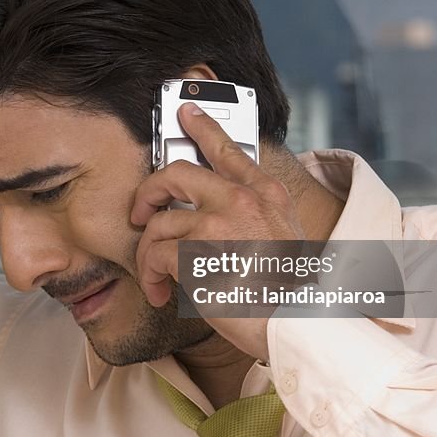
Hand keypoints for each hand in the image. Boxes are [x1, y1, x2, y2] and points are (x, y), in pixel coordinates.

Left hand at [131, 103, 303, 359]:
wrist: (296, 324)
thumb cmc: (288, 291)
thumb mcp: (284, 236)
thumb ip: (255, 213)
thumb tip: (213, 211)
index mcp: (266, 194)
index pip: (228, 150)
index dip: (203, 127)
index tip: (185, 112)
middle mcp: (241, 201)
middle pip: (175, 174)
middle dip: (148, 193)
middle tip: (140, 213)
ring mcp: (218, 225)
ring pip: (158, 224)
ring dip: (149, 255)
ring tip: (158, 278)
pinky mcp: (196, 254)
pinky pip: (155, 255)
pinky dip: (151, 276)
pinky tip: (161, 292)